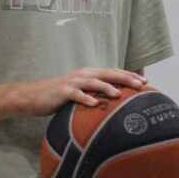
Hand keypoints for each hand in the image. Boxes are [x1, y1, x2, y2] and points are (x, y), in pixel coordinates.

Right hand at [17, 67, 146, 116]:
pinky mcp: (62, 92)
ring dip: (107, 87)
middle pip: (108, 74)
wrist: (33, 96)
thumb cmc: (59, 96)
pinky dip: (85, 99)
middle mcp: (83, 75)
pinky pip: (76, 95)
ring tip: (119, 94)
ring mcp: (72, 82)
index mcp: (89, 74)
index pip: (113, 72)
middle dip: (125, 78)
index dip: (129, 75)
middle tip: (141, 85)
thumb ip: (95, 93)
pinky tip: (94, 104)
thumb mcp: (80, 92)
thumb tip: (115, 102)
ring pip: (93, 82)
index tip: (145, 81)